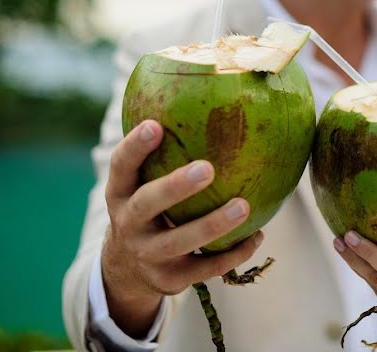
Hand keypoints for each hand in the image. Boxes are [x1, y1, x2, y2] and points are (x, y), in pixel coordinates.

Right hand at [101, 120, 263, 335]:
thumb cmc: (148, 205)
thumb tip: (208, 97)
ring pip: (179, 241)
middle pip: (147, 204)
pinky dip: (232, 253)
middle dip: (176, 187)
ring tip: (243, 206)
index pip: (121, 166)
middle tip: (208, 168)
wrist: (127, 267)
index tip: (155, 125)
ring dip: (212, 225)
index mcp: (120, 192)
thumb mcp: (141, 181)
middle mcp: (128, 223)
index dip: (135, 147)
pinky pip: (204, 268)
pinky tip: (257, 236)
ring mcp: (147, 254)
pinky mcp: (169, 279)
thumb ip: (163, 152)